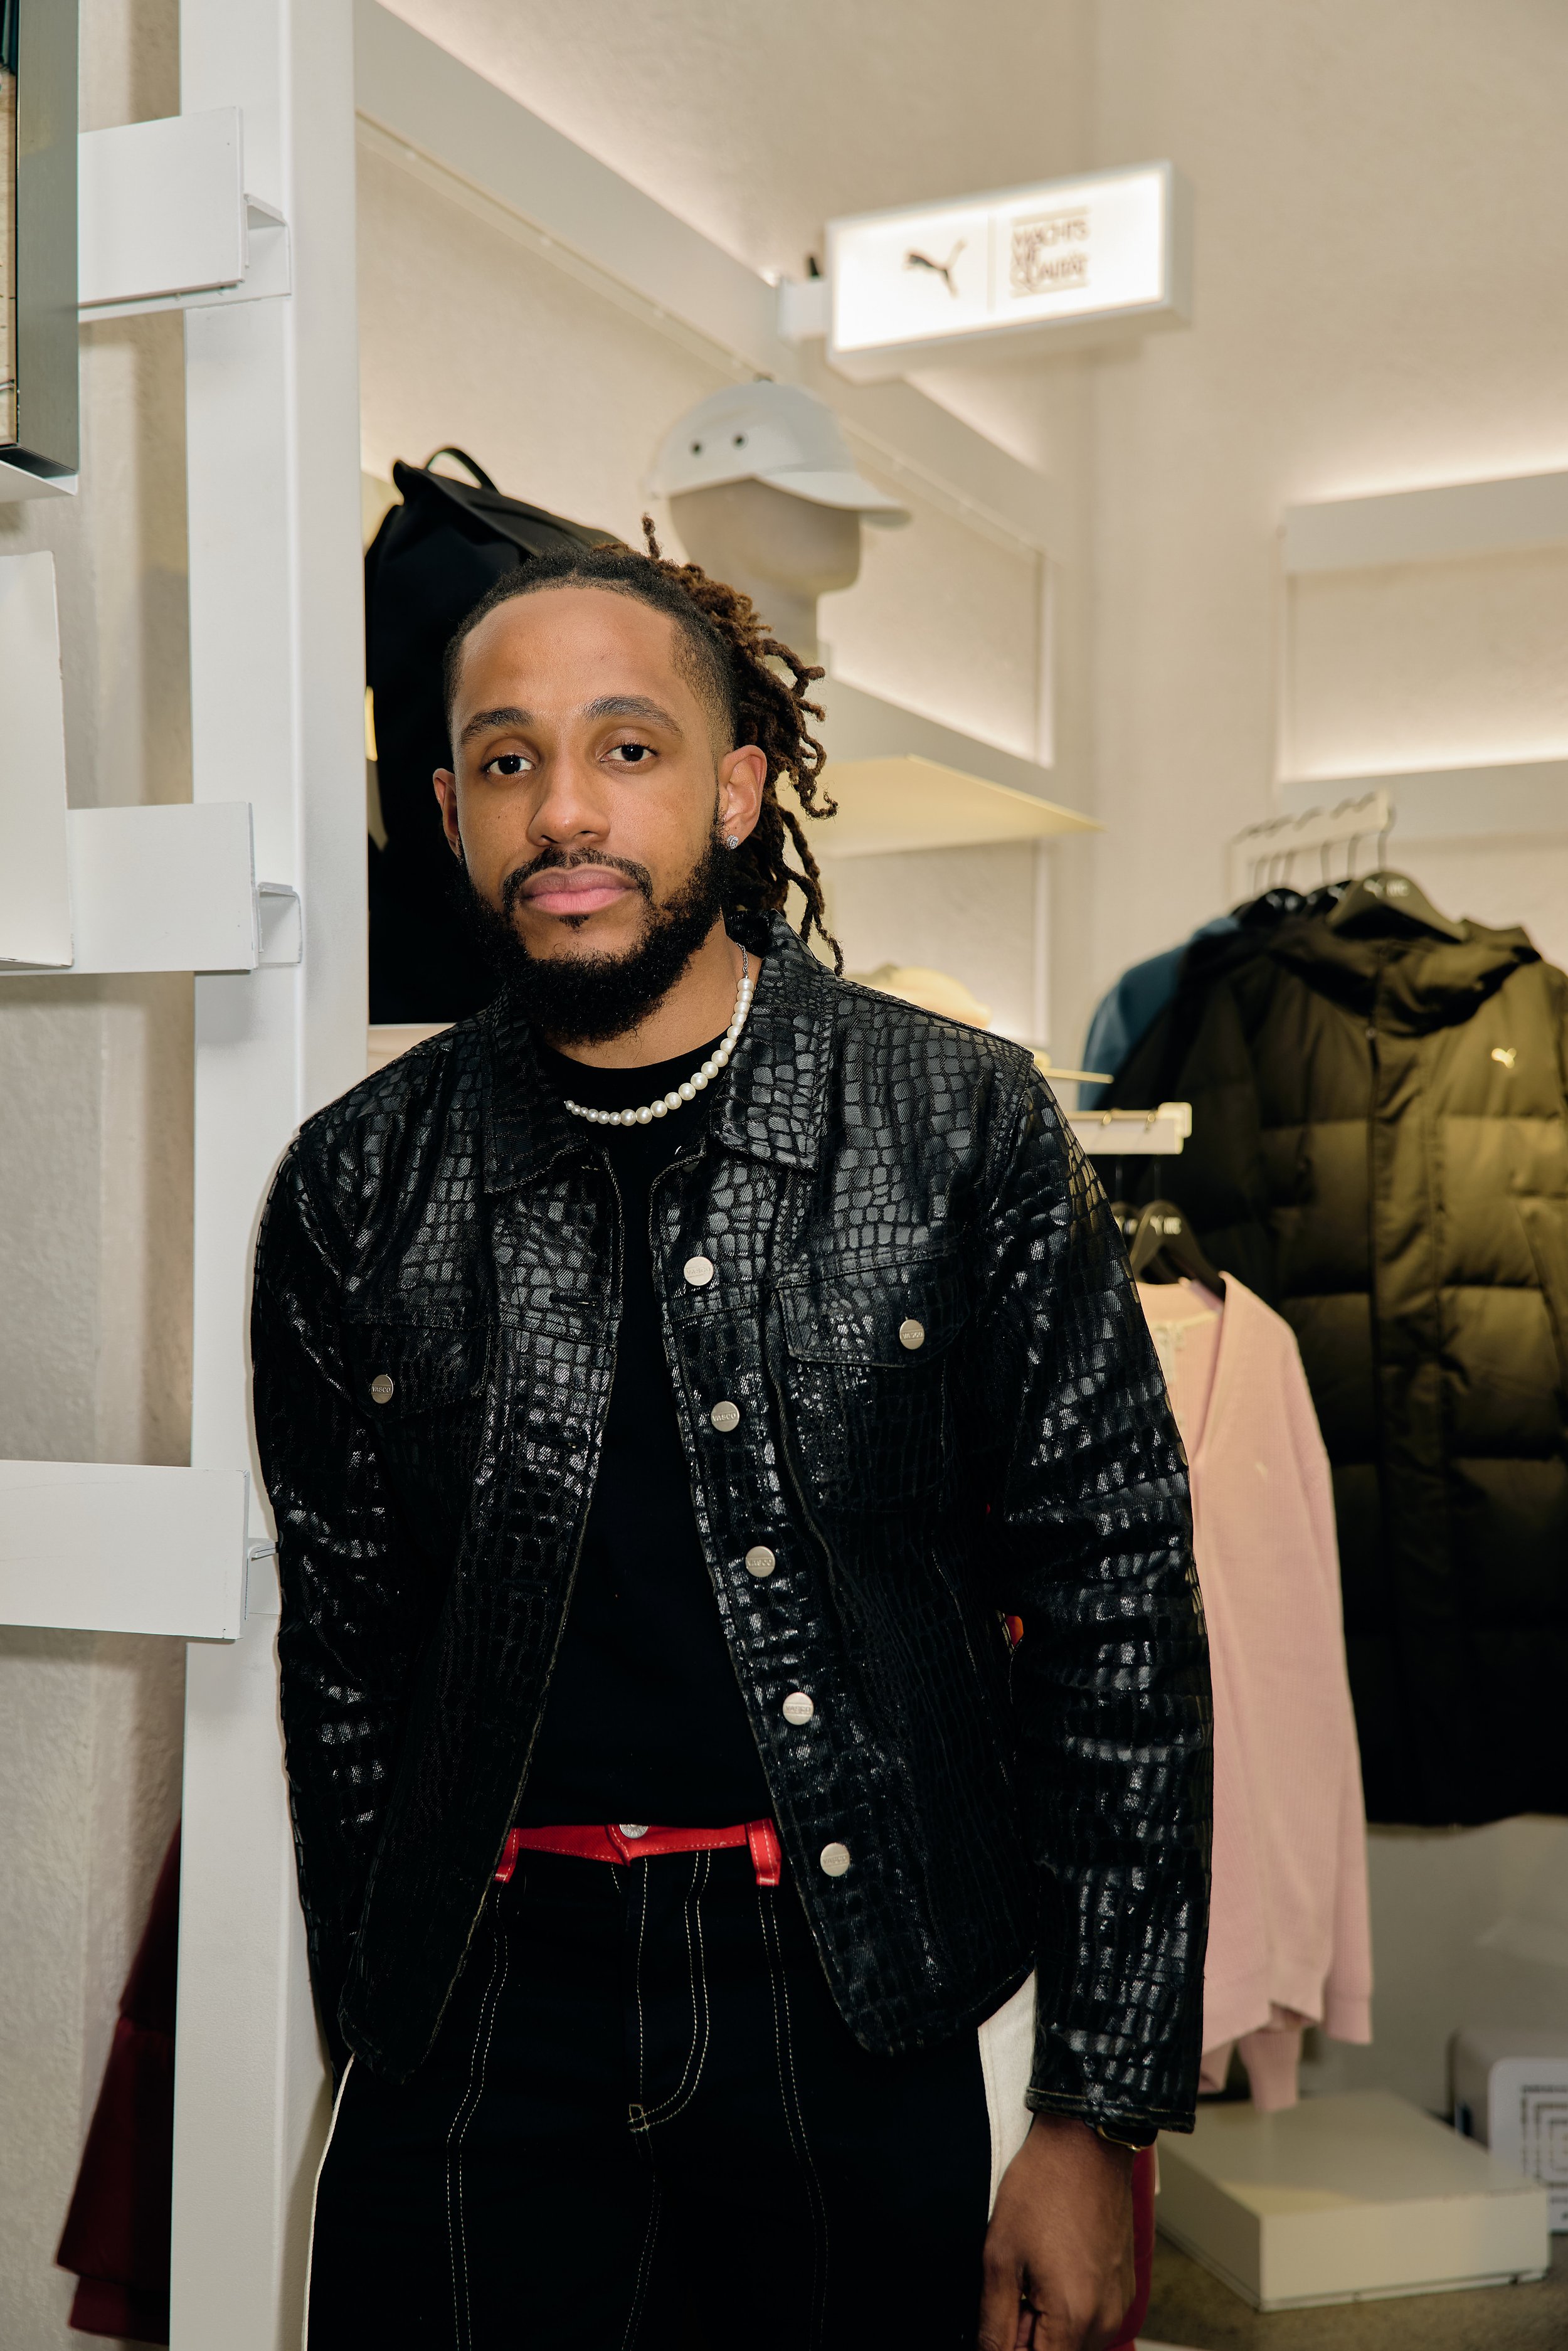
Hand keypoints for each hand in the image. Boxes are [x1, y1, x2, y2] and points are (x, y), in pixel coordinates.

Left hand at [978, 2113, 1134, 2349]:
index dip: (1009, 2349)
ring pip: (1073, 2342)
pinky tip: (1052, 2269)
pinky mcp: (1125, 2290)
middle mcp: (1105, 2321)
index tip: (1002, 2319)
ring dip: (1046, 2324)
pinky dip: (1067, 2309)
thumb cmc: (1042, 2189)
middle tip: (1012, 2290)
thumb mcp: (1000, 2256)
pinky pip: (1091, 2320)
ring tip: (1031, 2276)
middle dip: (1027, 2337)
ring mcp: (1119, 2306)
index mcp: (1073, 2318)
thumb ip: (994, 2324)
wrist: (1087, 2144)